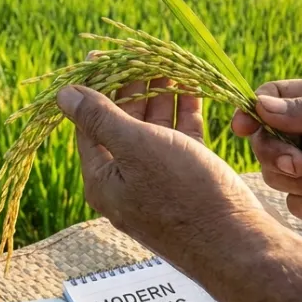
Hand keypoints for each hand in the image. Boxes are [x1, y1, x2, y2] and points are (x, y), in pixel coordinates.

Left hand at [56, 78, 277, 266]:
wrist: (238, 244)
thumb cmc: (184, 196)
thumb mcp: (138, 147)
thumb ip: (100, 117)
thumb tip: (63, 94)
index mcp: (103, 178)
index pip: (89, 124)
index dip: (97, 89)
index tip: (106, 58)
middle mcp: (126, 182)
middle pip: (122, 124)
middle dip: (133, 88)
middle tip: (144, 56)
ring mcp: (158, 183)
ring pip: (154, 130)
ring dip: (160, 97)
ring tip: (169, 65)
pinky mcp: (188, 181)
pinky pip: (180, 141)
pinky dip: (184, 114)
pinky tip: (192, 88)